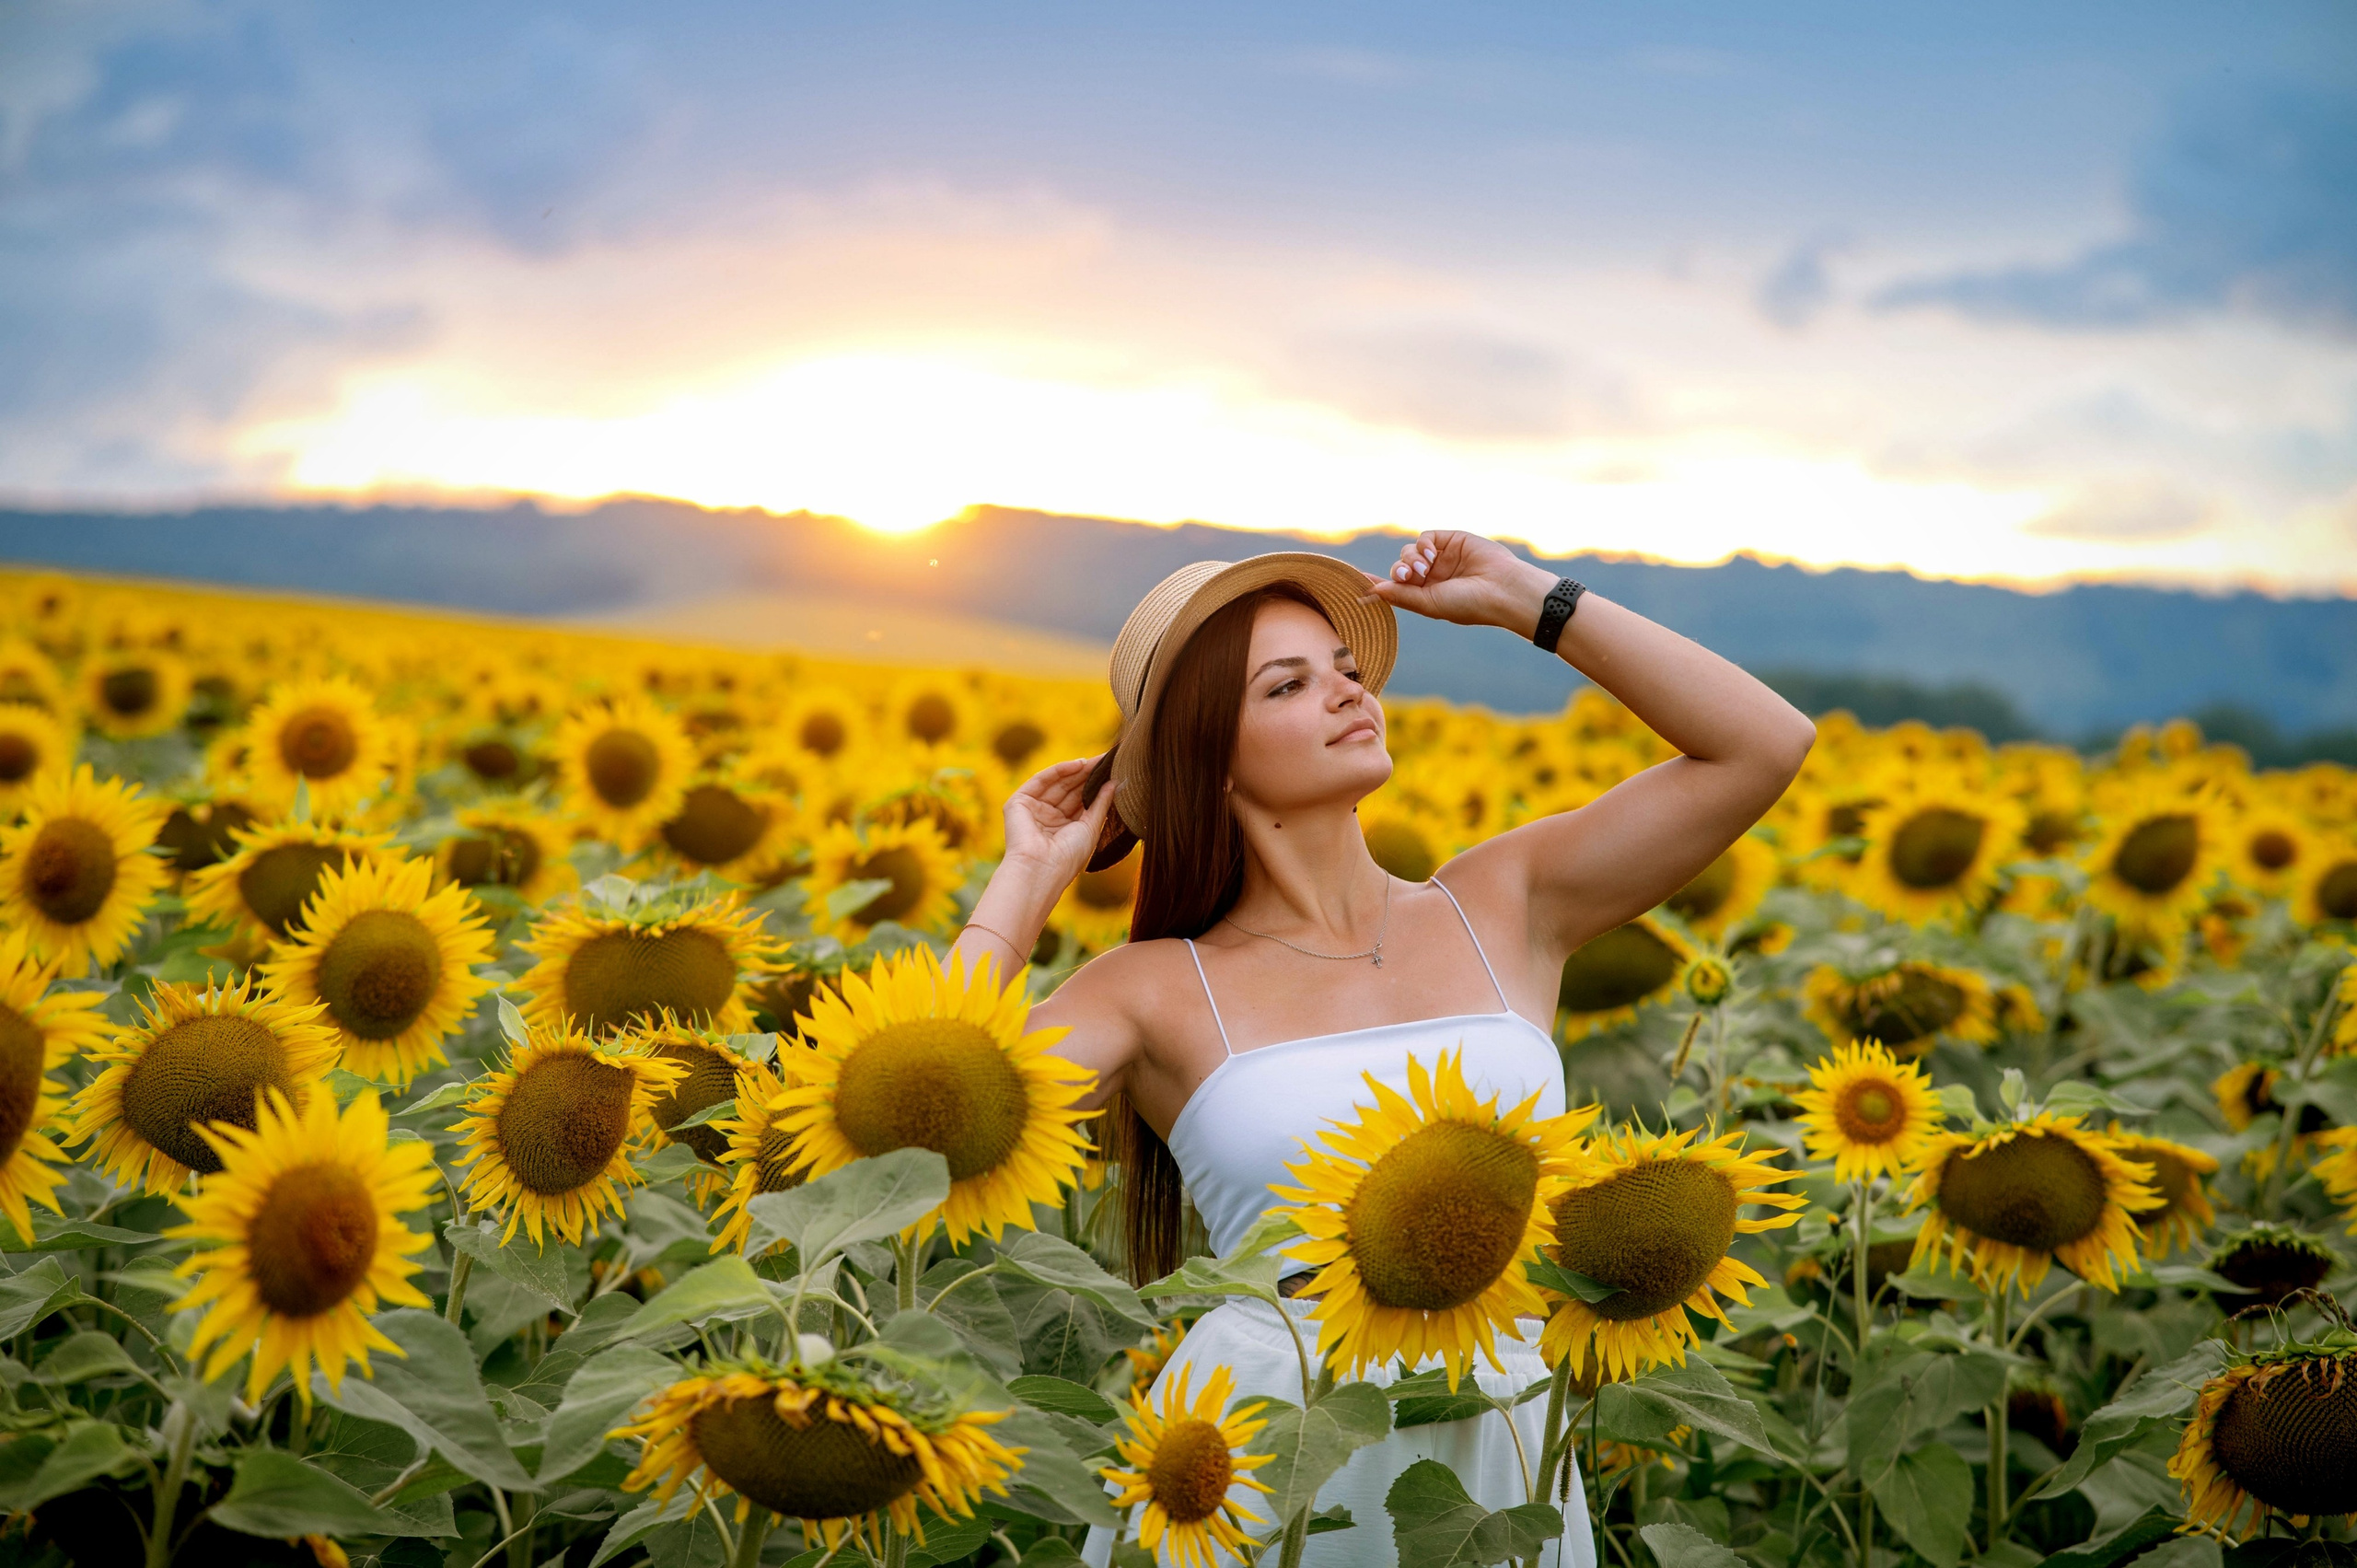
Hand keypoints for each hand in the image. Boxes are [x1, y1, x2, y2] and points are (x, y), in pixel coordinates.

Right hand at [1001, 755, 1117, 889]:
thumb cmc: (1068, 857)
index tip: (1114, 771)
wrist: (1041, 870)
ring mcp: (1033, 810)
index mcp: (1064, 828)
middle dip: (1088, 774)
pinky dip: (1058, 771)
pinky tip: (1078, 764)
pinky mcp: (1018, 803)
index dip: (1096, 785)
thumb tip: (1114, 783)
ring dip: (1076, 770)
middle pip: (1070, 789)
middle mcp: (1048, 818)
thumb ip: (1101, 803)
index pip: (1081, 800)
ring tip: (1097, 761)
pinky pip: (1041, 781)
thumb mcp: (1091, 827)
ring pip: (1057, 783)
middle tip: (1107, 760)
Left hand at [1363, 531, 1557, 635]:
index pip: (1396, 587)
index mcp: (1427, 595)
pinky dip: (1422, 544)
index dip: (1378, 584)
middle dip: (1398, 571)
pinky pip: (1425, 537)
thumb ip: (1400, 595)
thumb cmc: (1468, 604)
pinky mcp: (1451, 540)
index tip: (1357, 584)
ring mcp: (1442, 558)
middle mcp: (1433, 576)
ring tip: (1423, 569)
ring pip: (1410, 551)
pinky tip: (1430, 555)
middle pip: (1400, 567)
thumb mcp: (1429, 604)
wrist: (1502, 589)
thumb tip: (1372, 590)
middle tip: (1407, 576)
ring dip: (1410, 559)